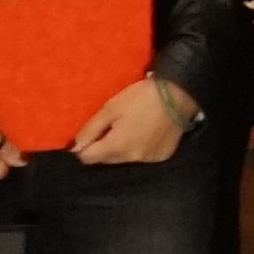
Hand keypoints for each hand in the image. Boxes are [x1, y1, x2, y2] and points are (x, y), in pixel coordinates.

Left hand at [70, 80, 194, 167]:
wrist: (180, 94)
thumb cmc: (142, 97)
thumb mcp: (111, 107)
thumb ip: (91, 129)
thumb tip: (74, 147)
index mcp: (116, 147)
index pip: (87, 158)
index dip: (83, 147)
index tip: (87, 134)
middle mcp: (132, 158)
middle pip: (105, 159)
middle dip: (102, 146)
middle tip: (109, 126)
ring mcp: (149, 159)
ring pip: (124, 159)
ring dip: (121, 148)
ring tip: (128, 127)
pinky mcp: (162, 156)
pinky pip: (142, 156)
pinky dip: (139, 147)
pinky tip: (144, 132)